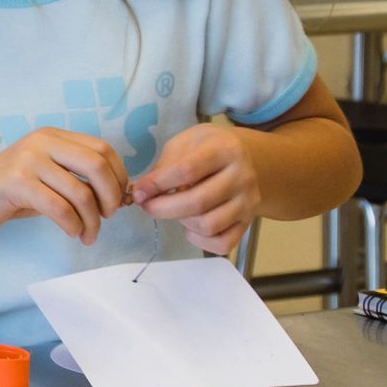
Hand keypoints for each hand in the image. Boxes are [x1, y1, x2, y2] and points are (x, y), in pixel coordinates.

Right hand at [0, 128, 126, 244]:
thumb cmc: (11, 192)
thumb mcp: (47, 176)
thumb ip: (77, 179)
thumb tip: (119, 196)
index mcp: (53, 136)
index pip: (102, 149)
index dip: (118, 176)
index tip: (117, 199)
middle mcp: (42, 142)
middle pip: (97, 165)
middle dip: (110, 196)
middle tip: (107, 217)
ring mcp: (29, 160)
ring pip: (80, 192)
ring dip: (91, 220)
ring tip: (88, 235)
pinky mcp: (17, 182)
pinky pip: (60, 208)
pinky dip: (73, 225)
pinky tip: (71, 232)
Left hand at [132, 121, 262, 255]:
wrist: (247, 159)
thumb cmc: (209, 148)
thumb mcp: (186, 142)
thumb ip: (166, 165)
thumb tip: (143, 191)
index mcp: (225, 150)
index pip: (187, 171)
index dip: (158, 184)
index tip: (138, 192)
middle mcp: (242, 177)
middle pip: (197, 202)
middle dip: (163, 208)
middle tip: (147, 206)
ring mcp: (248, 203)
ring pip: (209, 225)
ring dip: (182, 222)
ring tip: (175, 210)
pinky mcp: (248, 224)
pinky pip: (223, 244)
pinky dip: (200, 241)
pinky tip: (190, 226)